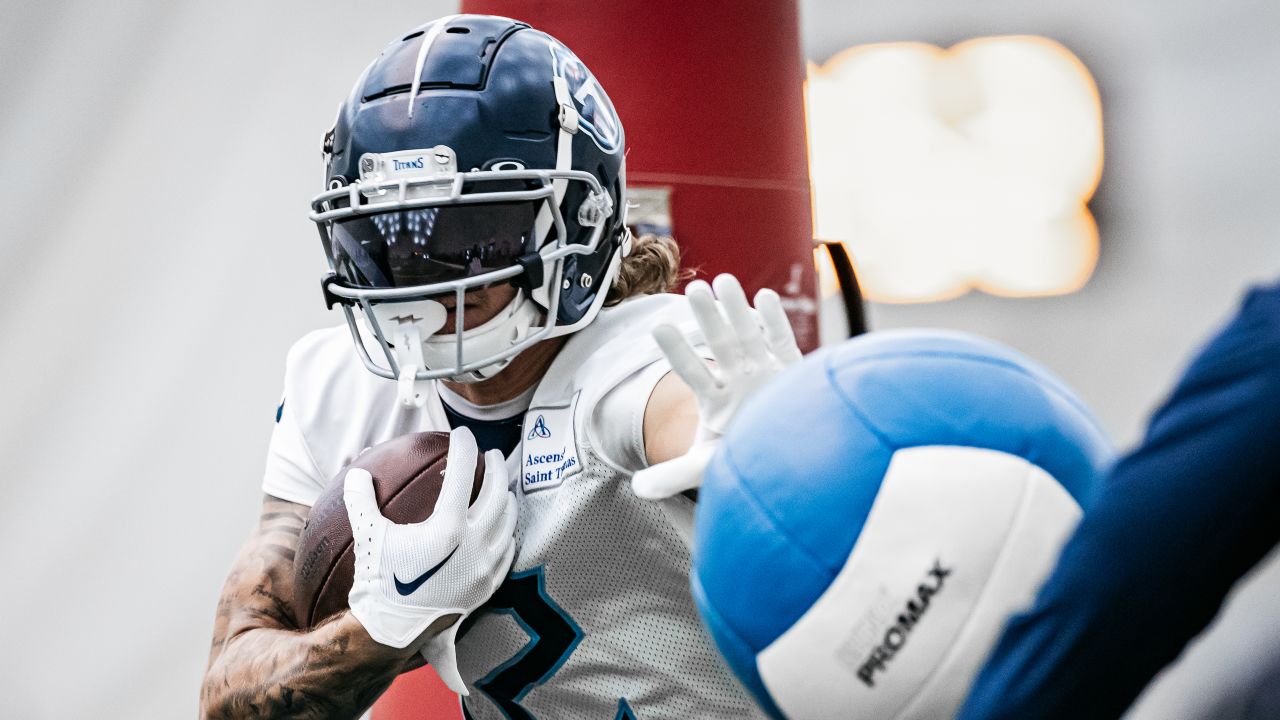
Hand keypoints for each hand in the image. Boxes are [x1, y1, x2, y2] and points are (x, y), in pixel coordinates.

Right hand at [345, 426, 515, 694]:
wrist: (392, 631)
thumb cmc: (378, 582)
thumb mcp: (366, 536)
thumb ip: (361, 499)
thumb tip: (356, 470)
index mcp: (448, 526)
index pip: (463, 472)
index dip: (464, 447)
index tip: (462, 434)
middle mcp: (475, 543)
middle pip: (497, 492)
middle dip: (496, 467)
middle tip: (490, 455)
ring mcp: (486, 565)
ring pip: (508, 519)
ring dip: (505, 497)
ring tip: (499, 485)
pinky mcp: (489, 584)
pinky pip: (508, 549)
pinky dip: (506, 530)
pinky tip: (500, 526)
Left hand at [632, 274, 801, 499]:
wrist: (788, 461)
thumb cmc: (747, 460)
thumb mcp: (707, 468)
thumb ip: (673, 475)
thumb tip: (636, 490)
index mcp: (716, 401)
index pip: (692, 372)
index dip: (677, 351)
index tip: (657, 327)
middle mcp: (738, 381)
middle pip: (720, 345)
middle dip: (708, 318)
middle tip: (693, 288)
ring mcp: (765, 373)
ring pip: (749, 337)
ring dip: (737, 310)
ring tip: (722, 280)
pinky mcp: (793, 372)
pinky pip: (783, 343)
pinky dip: (774, 322)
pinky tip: (763, 297)